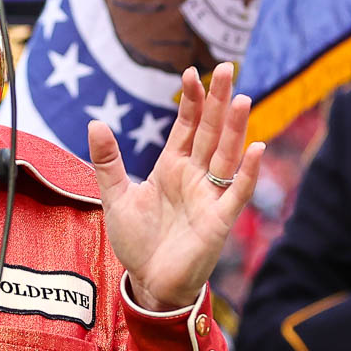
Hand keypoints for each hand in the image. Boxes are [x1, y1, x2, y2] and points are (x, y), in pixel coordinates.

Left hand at [88, 63, 263, 310]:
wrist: (149, 282)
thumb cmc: (137, 242)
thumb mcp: (116, 197)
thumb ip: (108, 162)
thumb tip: (95, 122)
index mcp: (172, 168)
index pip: (186, 127)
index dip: (191, 101)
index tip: (191, 72)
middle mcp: (195, 177)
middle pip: (210, 133)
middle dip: (218, 102)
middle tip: (228, 68)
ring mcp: (209, 197)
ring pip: (226, 156)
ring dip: (235, 129)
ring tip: (242, 99)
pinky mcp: (219, 221)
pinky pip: (237, 193)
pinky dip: (247, 173)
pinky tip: (256, 149)